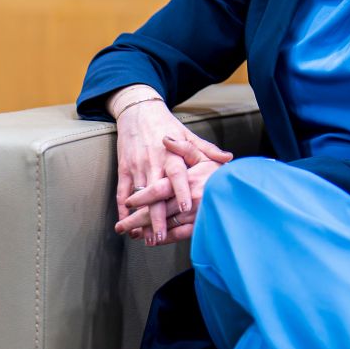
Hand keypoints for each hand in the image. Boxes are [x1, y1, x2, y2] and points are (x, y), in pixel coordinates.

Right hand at [113, 92, 232, 246]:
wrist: (137, 112)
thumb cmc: (166, 124)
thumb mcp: (188, 134)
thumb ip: (207, 149)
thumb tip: (228, 159)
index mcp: (171, 154)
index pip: (176, 175)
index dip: (181, 191)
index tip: (185, 209)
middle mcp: (153, 162)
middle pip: (155, 193)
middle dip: (156, 216)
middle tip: (159, 236)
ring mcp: (137, 166)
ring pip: (138, 196)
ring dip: (139, 216)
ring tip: (142, 236)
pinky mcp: (124, 168)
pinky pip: (121, 191)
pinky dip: (121, 207)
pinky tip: (125, 221)